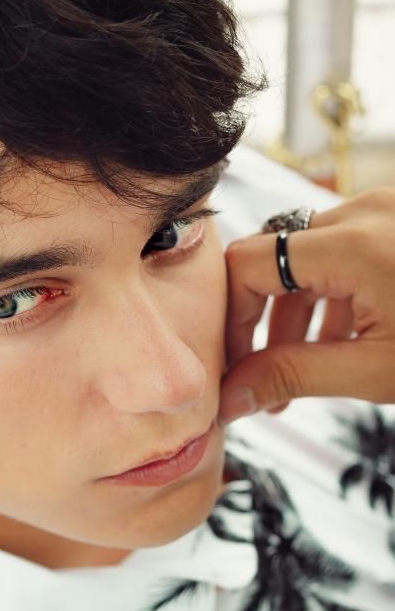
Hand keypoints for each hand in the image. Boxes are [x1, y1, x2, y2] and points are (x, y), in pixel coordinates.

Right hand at [217, 187, 394, 422]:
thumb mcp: (379, 372)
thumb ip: (296, 377)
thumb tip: (232, 398)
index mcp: (356, 245)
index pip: (248, 263)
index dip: (232, 316)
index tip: (237, 364)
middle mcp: (364, 213)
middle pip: (272, 258)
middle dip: (260, 320)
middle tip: (261, 376)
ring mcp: (381, 213)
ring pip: (304, 257)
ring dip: (292, 312)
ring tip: (301, 370)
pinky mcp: (391, 223)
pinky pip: (338, 252)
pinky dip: (326, 294)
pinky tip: (337, 341)